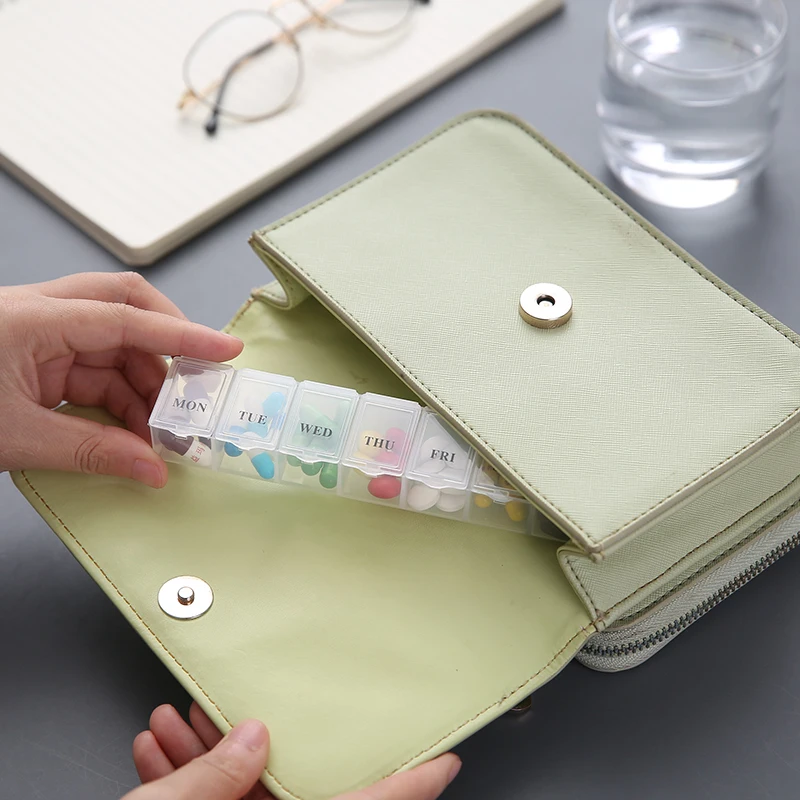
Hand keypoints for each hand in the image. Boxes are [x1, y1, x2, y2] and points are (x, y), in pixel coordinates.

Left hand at [0, 272, 241, 486]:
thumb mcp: (17, 437)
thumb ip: (90, 451)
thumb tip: (152, 467)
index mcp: (31, 318)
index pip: (123, 316)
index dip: (181, 335)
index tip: (225, 351)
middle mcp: (39, 314)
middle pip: (124, 308)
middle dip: (167, 346)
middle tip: (195, 383)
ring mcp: (38, 334)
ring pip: (113, 345)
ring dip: (144, 386)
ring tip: (161, 431)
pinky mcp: (35, 357)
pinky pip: (93, 368)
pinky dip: (120, 398)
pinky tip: (134, 429)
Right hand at [128, 703, 461, 799]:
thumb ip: (216, 777)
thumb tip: (251, 737)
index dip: (416, 782)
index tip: (447, 757)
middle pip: (299, 791)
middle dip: (267, 741)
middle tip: (259, 704)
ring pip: (247, 798)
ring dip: (211, 756)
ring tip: (184, 720)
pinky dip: (191, 780)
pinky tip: (165, 750)